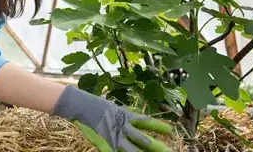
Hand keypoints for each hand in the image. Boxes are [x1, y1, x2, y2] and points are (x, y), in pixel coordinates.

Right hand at [51, 85, 172, 151]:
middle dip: (157, 147)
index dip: (159, 126)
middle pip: (143, 139)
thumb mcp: (116, 107)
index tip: (171, 130)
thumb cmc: (98, 106)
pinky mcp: (105, 143)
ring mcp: (114, 136)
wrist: (81, 106)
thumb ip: (129, 111)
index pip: (146, 122)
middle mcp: (123, 127)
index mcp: (126, 117)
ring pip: (132, 149)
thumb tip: (140, 112)